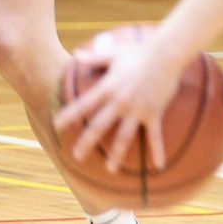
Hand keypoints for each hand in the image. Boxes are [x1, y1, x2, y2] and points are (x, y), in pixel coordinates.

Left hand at [54, 28, 178, 172]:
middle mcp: (120, 102)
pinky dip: (157, 151)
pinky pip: (155, 136)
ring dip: (117, 155)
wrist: (165, 54)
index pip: (84, 104)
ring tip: (110, 170)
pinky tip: (158, 166)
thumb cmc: (138, 53)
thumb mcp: (112, 54)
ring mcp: (137, 110)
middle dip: (87, 142)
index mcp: (108, 88)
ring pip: (124, 137)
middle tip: (76, 156)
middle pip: (99, 126)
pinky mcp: (154, 113)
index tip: (56, 125)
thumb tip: (76, 54)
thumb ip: (93, 58)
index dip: (69, 115)